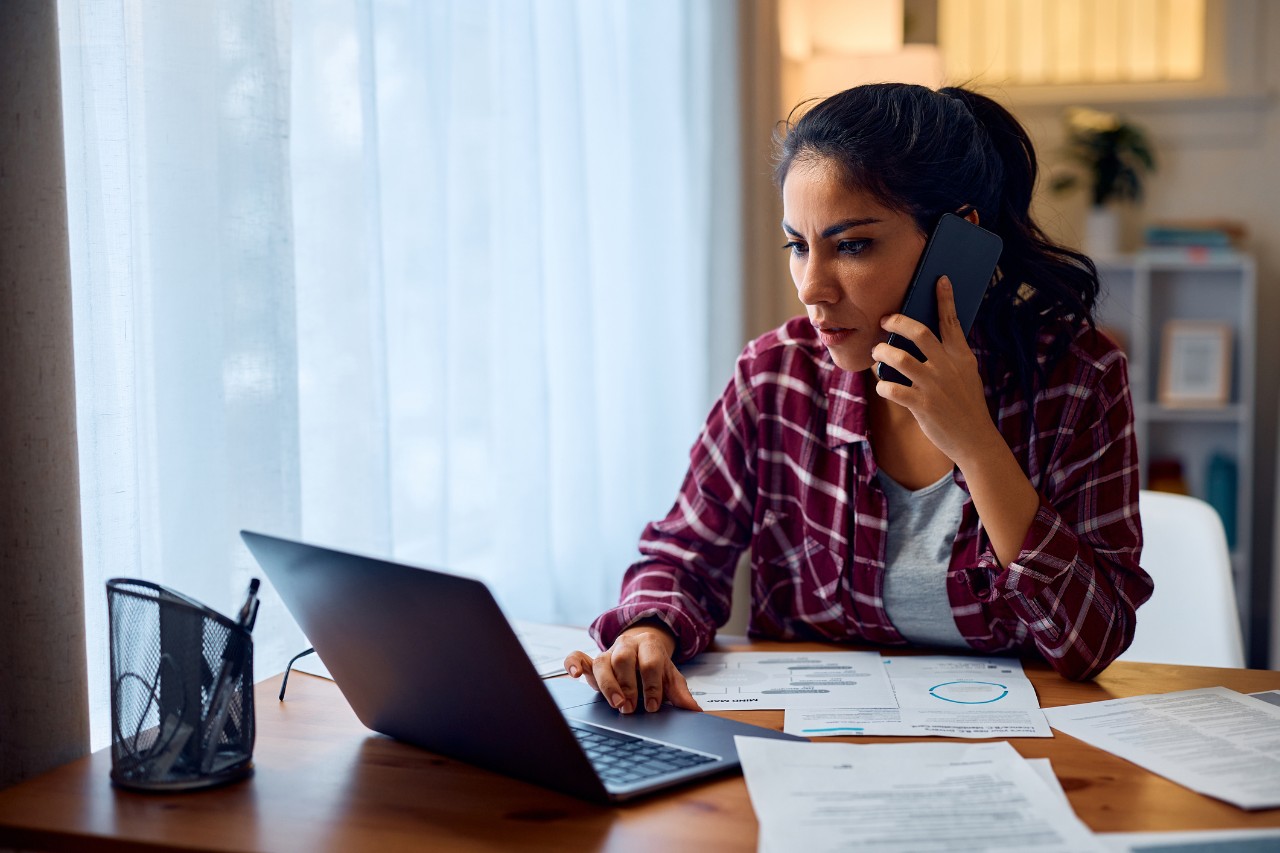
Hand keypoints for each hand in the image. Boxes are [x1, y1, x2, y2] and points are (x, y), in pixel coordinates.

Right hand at [563, 620, 700, 713]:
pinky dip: (573, 664)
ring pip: (602, 661)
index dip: (652, 685)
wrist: (642, 646)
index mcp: (649, 645)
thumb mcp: (671, 676)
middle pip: (624, 659)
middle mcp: (627, 645)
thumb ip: (679, 693)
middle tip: (631, 708)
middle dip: (628, 685)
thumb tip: (694, 710)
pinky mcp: (592, 660)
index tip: (653, 706)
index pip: (650, 663)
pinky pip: (578, 656)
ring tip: (615, 704)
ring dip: (608, 684)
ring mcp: (608, 652)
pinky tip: (574, 675)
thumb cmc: (655, 666)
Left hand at [871, 276, 1003, 466]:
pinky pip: (891, 388)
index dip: (944, 299)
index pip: (951, 322)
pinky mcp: (921, 405)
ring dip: (882, 352)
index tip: (939, 279)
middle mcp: (948, 367)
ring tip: (877, 352)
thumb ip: (950, 357)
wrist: (975, 440)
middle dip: (897, 322)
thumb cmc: (966, 405)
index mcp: (961, 357)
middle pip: (918, 333)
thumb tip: (926, 339)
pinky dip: (882, 384)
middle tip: (885, 320)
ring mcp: (934, 386)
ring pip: (899, 358)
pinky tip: (882, 384)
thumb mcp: (966, 376)